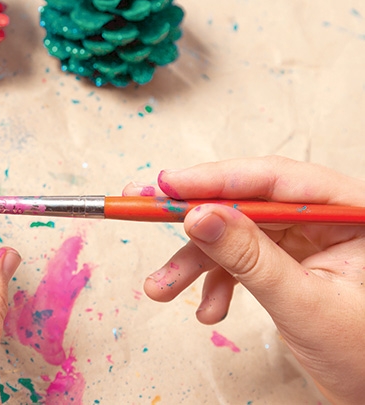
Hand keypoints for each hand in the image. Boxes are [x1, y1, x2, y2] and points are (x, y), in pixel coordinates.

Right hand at [124, 156, 364, 404]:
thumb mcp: (303, 303)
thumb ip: (250, 257)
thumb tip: (200, 217)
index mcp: (351, 211)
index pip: (274, 179)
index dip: (215, 179)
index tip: (168, 185)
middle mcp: (326, 217)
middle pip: (246, 202)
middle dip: (194, 219)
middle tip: (143, 209)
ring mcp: (305, 239)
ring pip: (235, 234)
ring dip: (195, 262)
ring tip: (162, 287)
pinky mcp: (287, 260)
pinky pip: (239, 260)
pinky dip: (216, 283)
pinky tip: (209, 308)